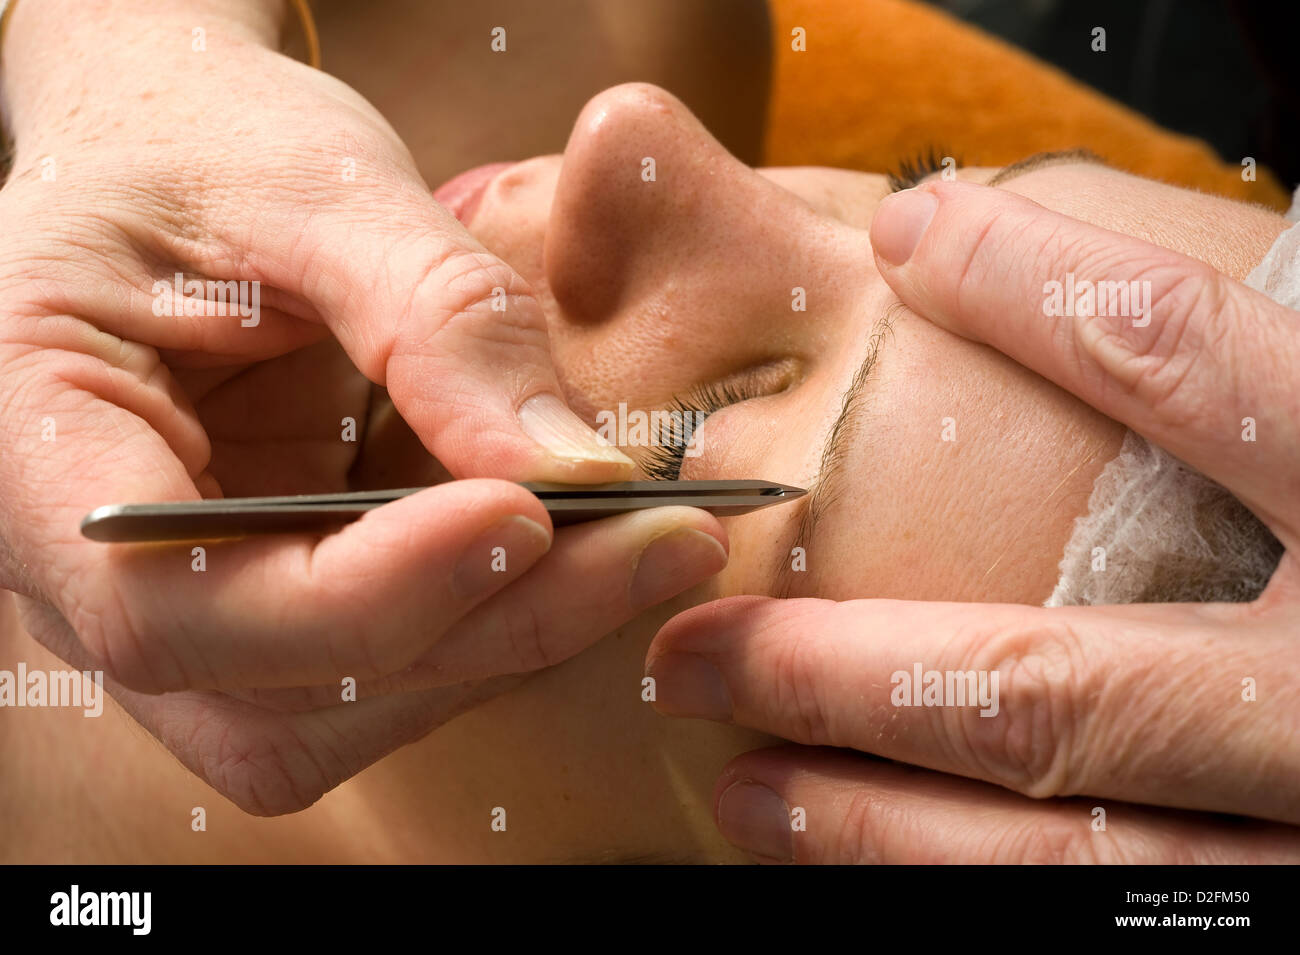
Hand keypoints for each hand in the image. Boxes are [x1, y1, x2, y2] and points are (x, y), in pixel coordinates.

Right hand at [0, 4, 726, 813]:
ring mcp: (181, 603)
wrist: (179, 157)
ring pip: (334, 717)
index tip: (530, 515)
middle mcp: (84, 570)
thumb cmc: (207, 143)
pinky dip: (490, 626)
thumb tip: (578, 471)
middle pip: (274, 694)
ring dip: (501, 647)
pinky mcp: (266, 601)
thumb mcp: (310, 182)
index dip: (360, 592)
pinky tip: (585, 550)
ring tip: (644, 545)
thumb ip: (435, 318)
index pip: (167, 603)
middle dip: (478, 635)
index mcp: (30, 443)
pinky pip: (379, 672)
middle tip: (657, 542)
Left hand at [646, 181, 1299, 861]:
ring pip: (1072, 854)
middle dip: (847, 672)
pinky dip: (973, 894)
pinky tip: (874, 866)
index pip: (1217, 365)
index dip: (1052, 286)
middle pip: (1063, 686)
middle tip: (694, 652)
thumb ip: (1286, 388)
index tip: (924, 232)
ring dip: (877, 828)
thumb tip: (1113, 279)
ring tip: (741, 785)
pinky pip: (1123, 911)